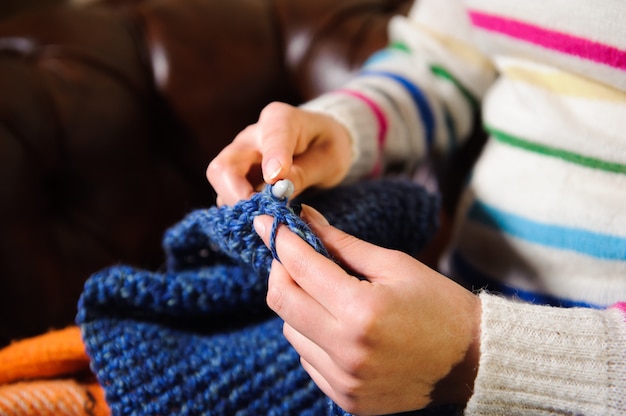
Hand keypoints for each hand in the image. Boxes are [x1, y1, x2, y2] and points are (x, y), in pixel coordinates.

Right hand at [207, 102, 352, 205]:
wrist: (320, 142)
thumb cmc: (327, 146)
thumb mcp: (328, 159)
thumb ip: (304, 173)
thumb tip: (278, 190)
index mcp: (280, 120)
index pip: (270, 137)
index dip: (271, 159)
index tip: (276, 178)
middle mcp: (251, 137)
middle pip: (224, 167)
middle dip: (239, 197)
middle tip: (266, 215)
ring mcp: (239, 156)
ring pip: (221, 185)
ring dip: (240, 206)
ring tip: (269, 217)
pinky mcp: (236, 174)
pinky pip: (228, 195)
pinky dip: (243, 210)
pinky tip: (265, 217)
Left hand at [254, 206, 480, 414]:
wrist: (472, 361)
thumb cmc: (439, 305)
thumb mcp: (394, 265)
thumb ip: (343, 244)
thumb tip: (306, 219)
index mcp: (361, 311)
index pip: (301, 267)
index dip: (279, 239)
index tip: (266, 222)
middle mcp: (346, 350)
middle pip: (282, 301)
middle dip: (279, 269)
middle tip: (290, 254)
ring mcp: (344, 380)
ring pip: (290, 331)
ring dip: (297, 305)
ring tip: (325, 293)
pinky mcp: (346, 398)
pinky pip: (307, 359)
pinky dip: (311, 336)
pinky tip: (335, 325)